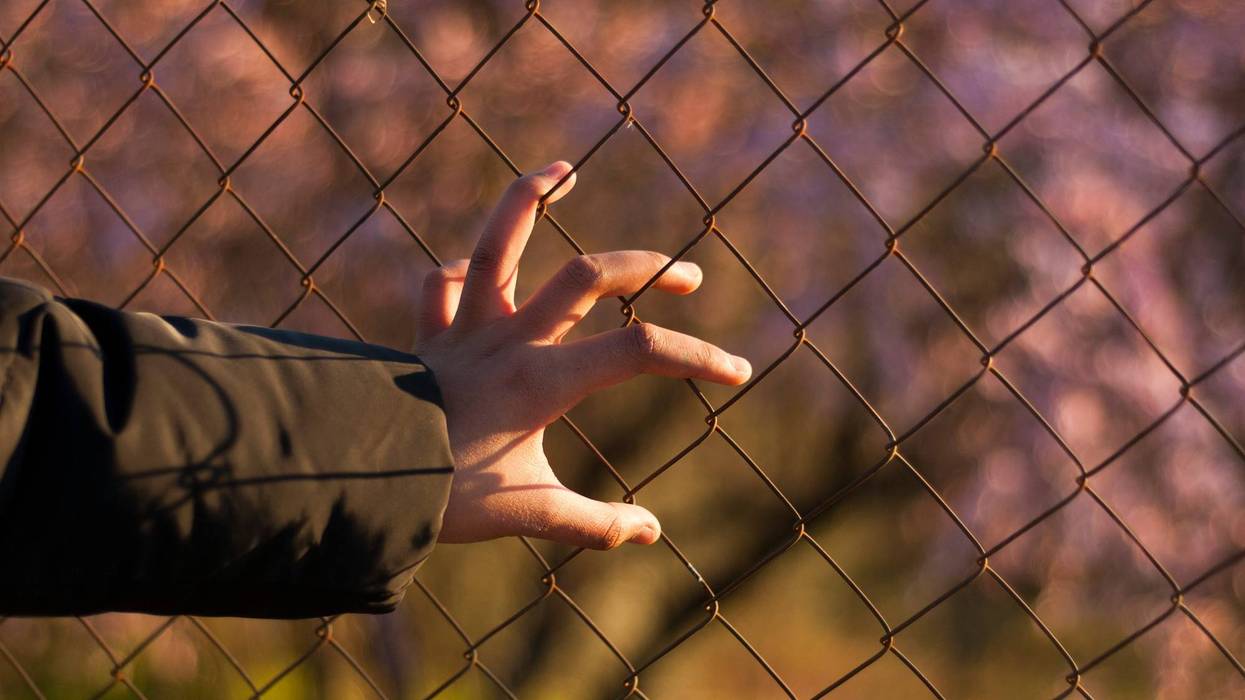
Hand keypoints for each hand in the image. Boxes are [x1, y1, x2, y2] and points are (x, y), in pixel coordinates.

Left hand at [416, 161, 751, 549]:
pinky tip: (476, 265)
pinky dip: (460, 271)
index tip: (737, 373)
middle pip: (588, 274)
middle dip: (648, 268)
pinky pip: (440, 284)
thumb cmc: (444, 496)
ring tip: (562, 167)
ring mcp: (465, 329)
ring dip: (531, 199)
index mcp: (542, 380)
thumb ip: (596, 524)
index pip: (639, 350)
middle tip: (687, 278)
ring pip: (500, 243)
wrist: (352, 476)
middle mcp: (508, 339)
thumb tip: (651, 532)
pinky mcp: (427, 336)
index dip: (698, 356)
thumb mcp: (531, 513)